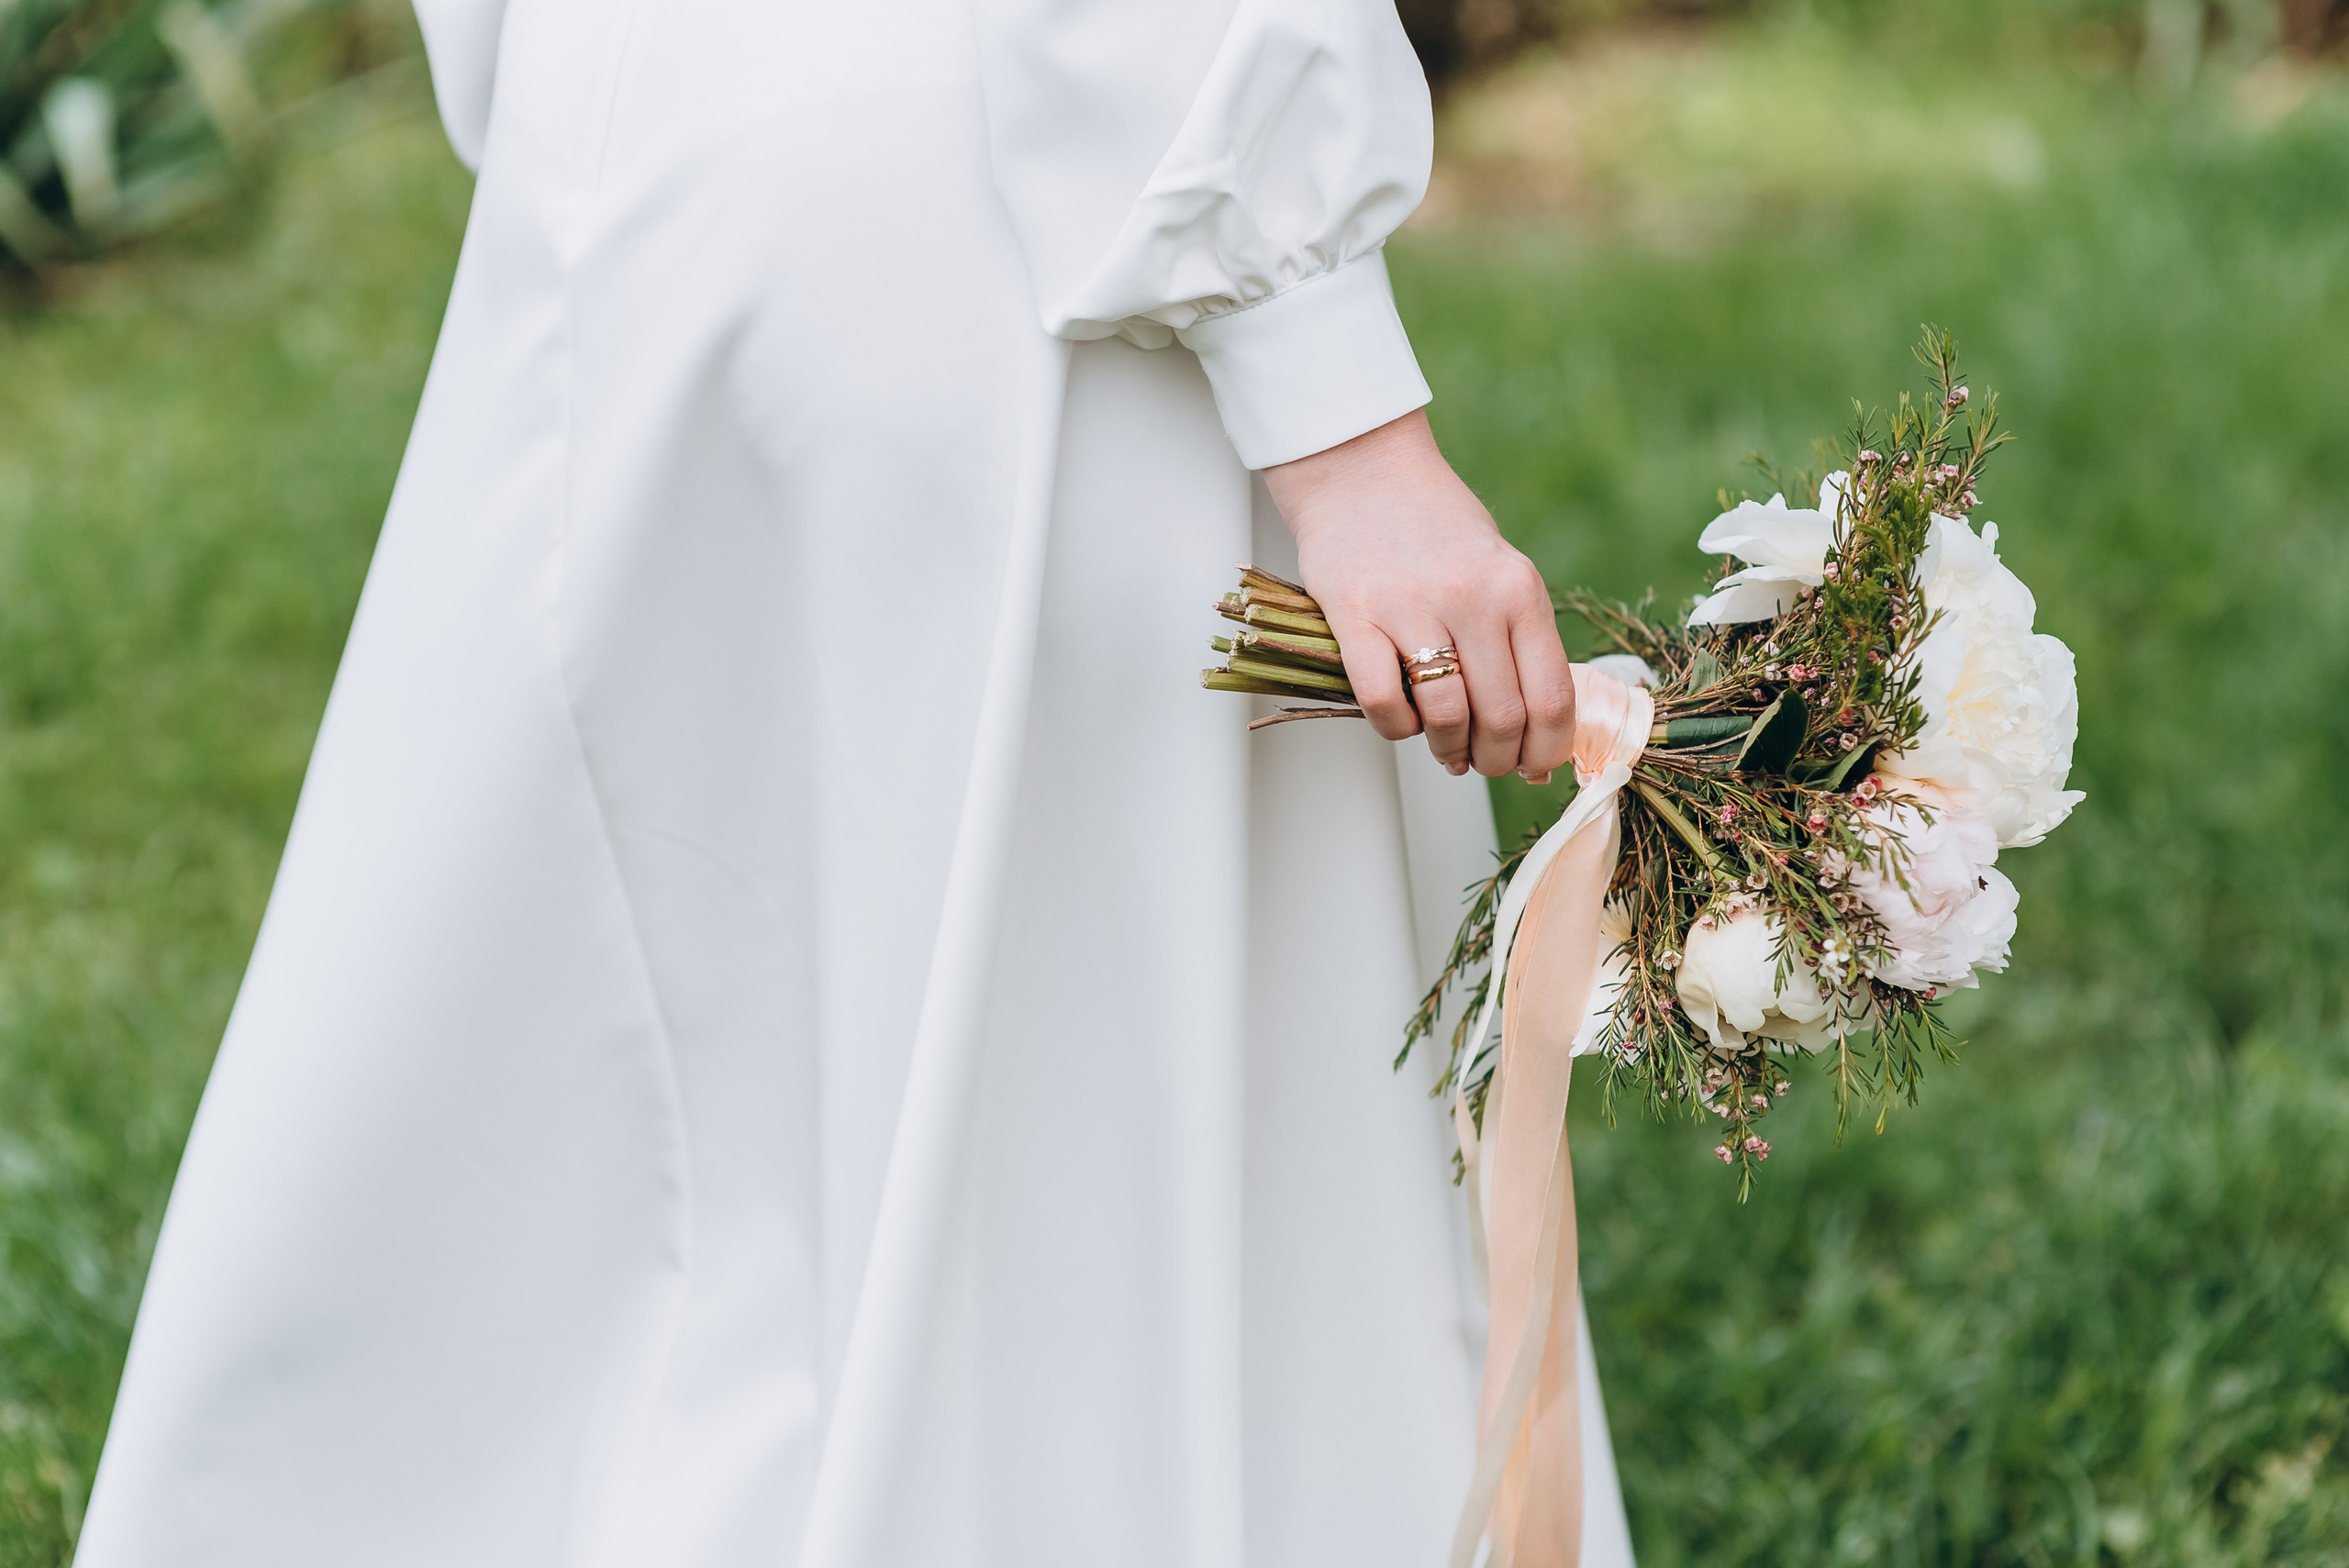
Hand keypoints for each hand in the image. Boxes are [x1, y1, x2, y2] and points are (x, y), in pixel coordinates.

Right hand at [1264, 410, 1575, 780]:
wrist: (1362, 472)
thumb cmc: (1435, 529)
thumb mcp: (1500, 571)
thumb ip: (1520, 639)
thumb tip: (1538, 727)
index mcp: (1520, 589)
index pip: (1552, 698)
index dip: (1547, 750)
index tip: (1534, 767)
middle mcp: (1473, 598)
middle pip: (1502, 718)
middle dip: (1496, 760)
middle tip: (1482, 763)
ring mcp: (1412, 606)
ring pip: (1446, 717)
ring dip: (1447, 751)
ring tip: (1444, 749)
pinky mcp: (1355, 616)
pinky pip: (1383, 702)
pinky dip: (1396, 728)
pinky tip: (1401, 718)